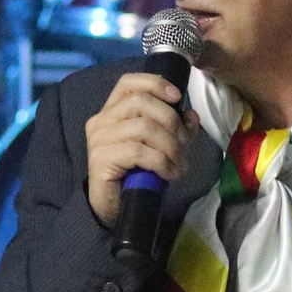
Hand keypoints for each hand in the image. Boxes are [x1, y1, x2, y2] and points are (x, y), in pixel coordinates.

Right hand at [82, 69, 198, 228]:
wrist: (115, 208)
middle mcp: (101, 121)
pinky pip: (139, 151)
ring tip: (178, 164)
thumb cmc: (137, 174)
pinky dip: (162, 162)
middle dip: (171, 121)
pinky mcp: (101, 159)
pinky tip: (169, 174)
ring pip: (144, 128)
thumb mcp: (161, 147)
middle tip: (183, 145)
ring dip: (170, 146)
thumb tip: (192, 115)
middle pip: (141, 102)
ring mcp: (99, 140)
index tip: (178, 97)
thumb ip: (175, 129)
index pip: (128, 82)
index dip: (155, 83)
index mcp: (112, 111)